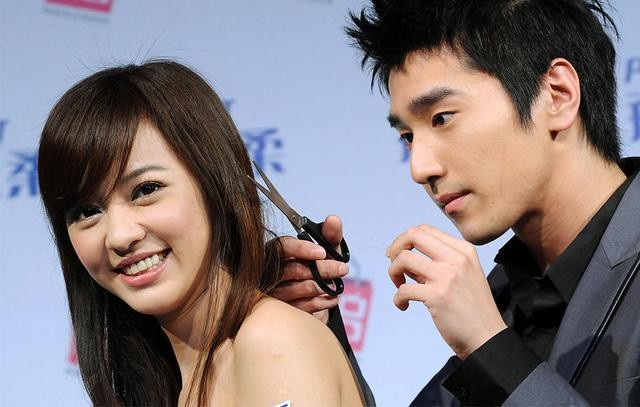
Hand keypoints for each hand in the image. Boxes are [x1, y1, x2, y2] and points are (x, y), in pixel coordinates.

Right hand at [272, 216, 348, 319]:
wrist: (316, 300)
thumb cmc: (318, 271)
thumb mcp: (328, 250)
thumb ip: (330, 235)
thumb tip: (333, 220)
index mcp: (278, 252)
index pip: (283, 247)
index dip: (302, 249)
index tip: (322, 252)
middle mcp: (272, 272)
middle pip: (293, 269)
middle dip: (322, 269)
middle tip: (342, 269)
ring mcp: (275, 293)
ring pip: (299, 289)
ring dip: (324, 286)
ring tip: (336, 284)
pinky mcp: (283, 312)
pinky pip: (304, 307)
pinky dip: (323, 301)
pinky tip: (332, 297)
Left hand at [386, 224, 506, 358]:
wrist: (487, 337)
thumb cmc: (471, 309)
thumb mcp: (462, 275)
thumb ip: (437, 263)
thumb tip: (403, 255)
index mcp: (463, 250)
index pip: (425, 230)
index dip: (405, 240)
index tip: (398, 255)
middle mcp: (457, 258)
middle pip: (412, 235)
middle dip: (395, 248)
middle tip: (394, 266)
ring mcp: (447, 276)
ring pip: (403, 259)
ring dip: (393, 273)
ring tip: (400, 288)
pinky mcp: (437, 296)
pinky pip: (403, 289)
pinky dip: (398, 298)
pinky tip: (404, 306)